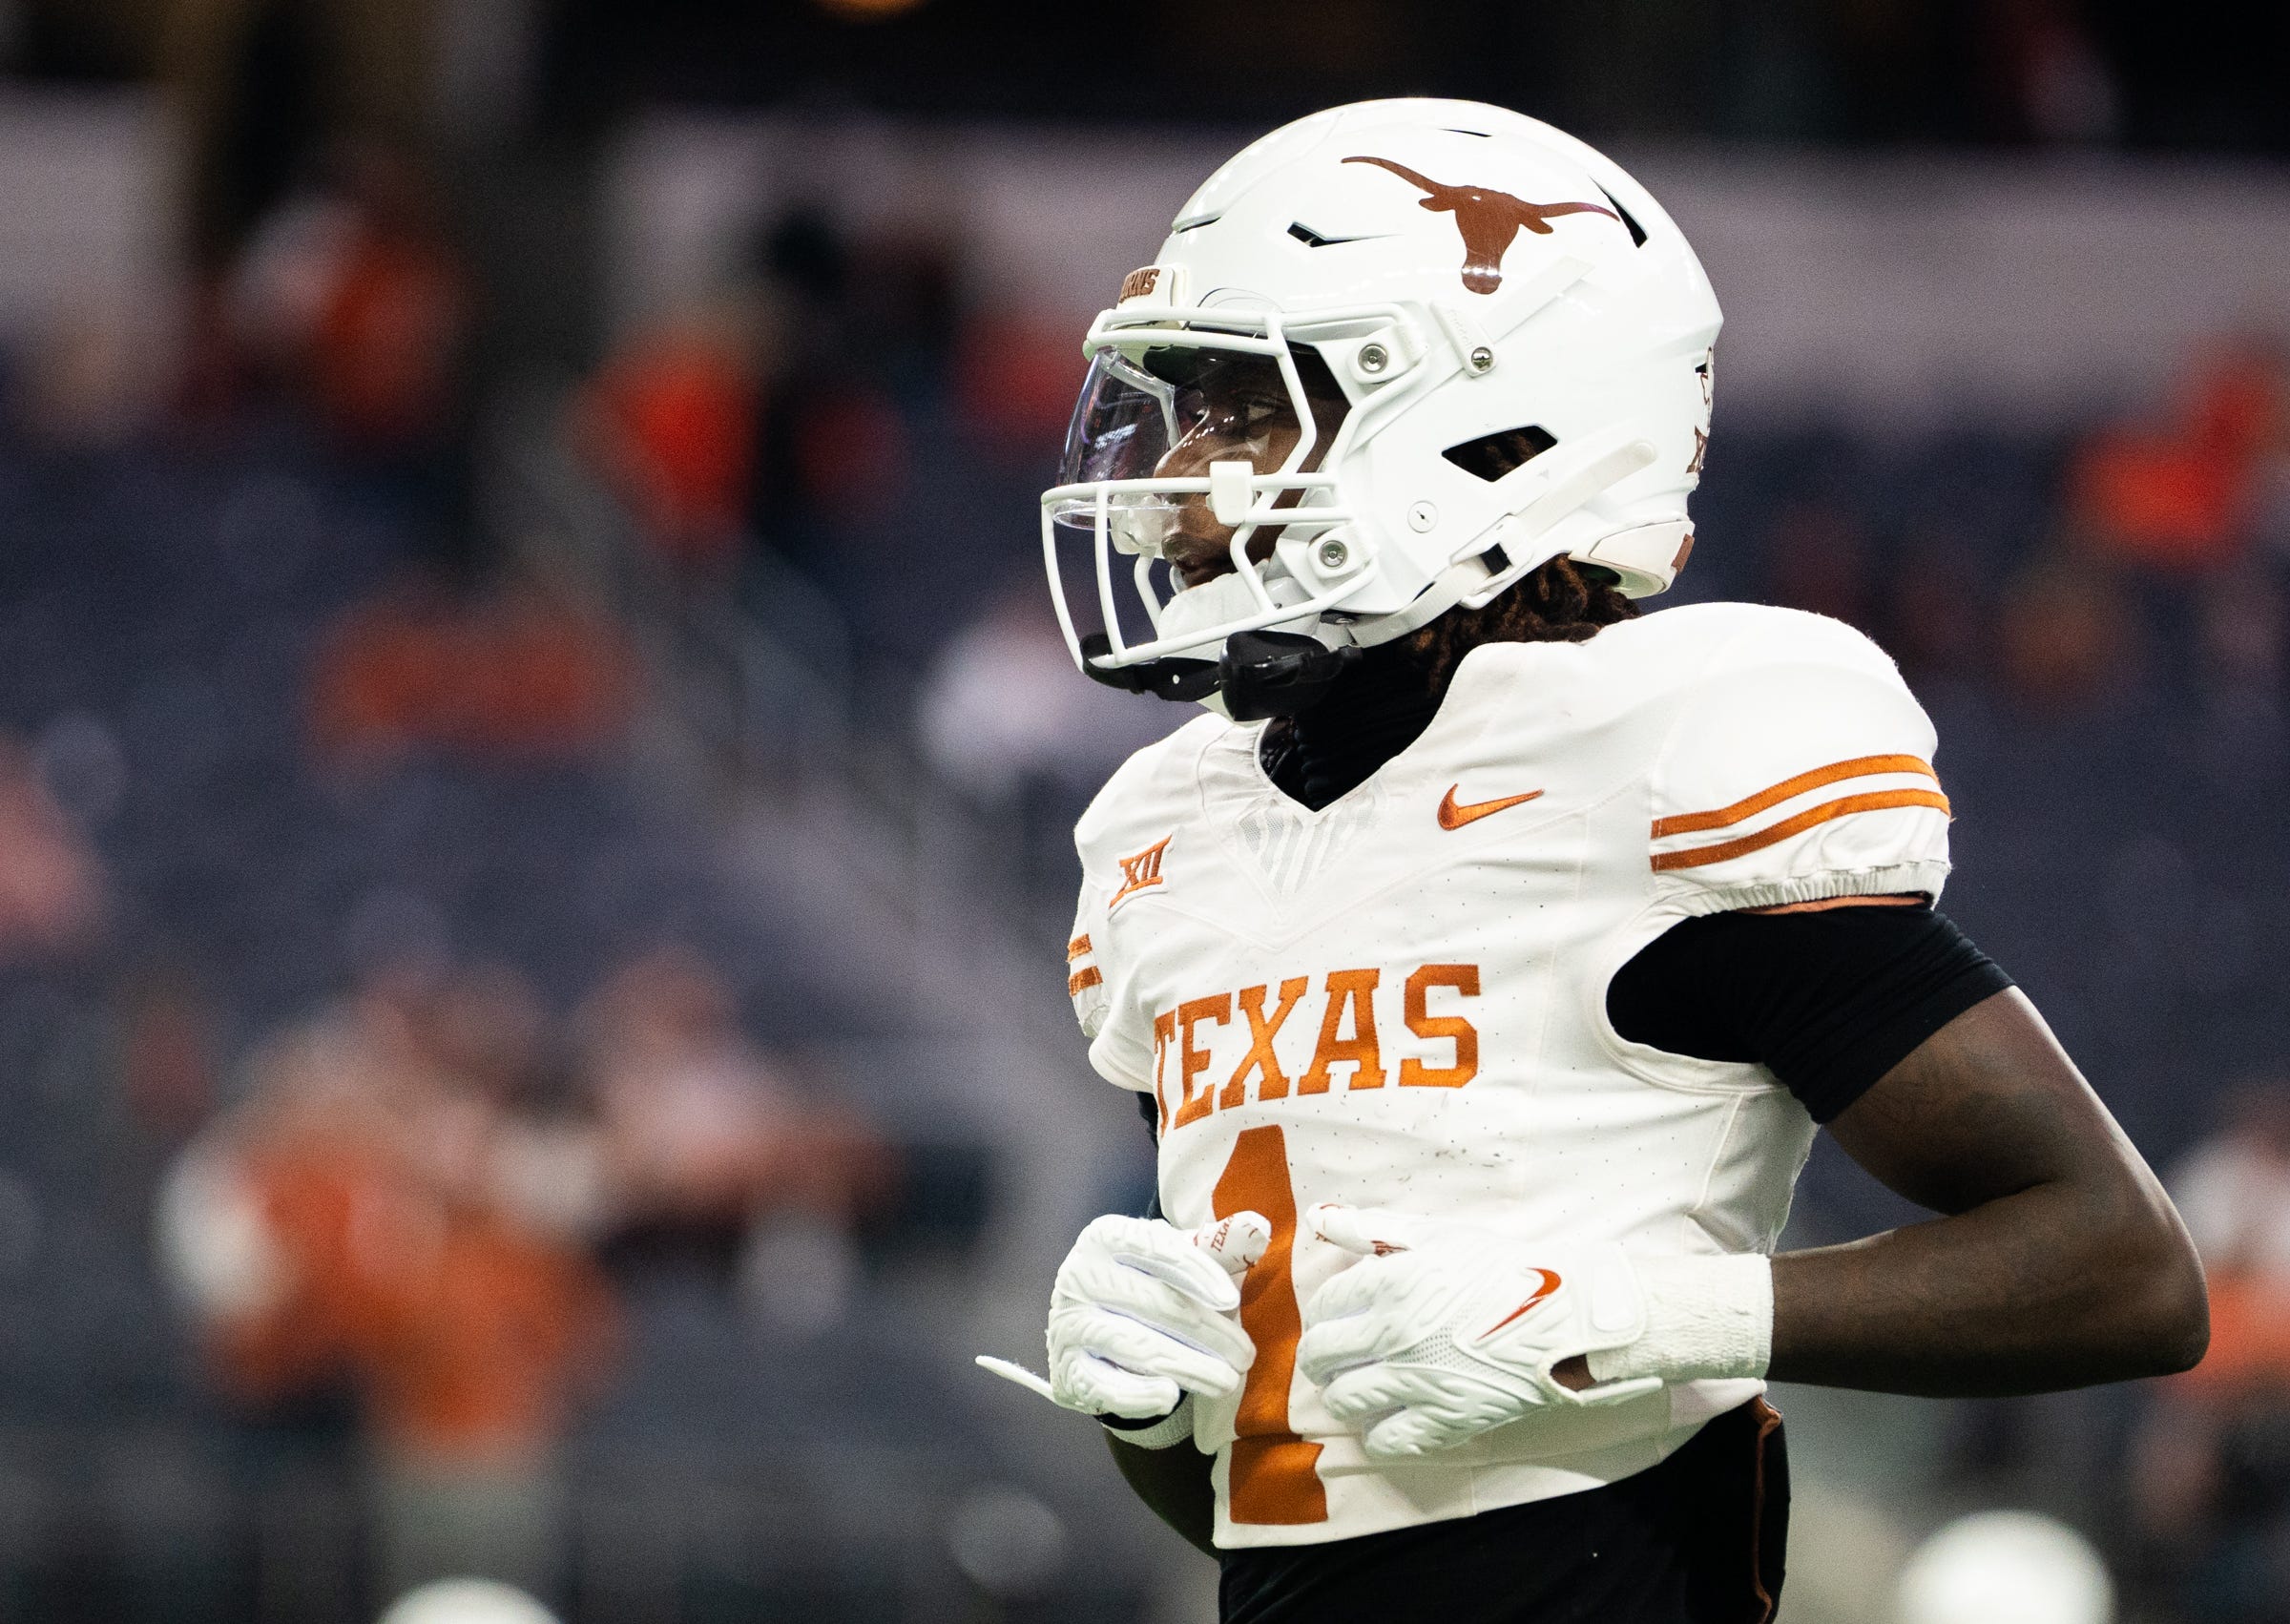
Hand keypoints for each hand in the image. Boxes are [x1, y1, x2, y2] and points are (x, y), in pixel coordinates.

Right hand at [980, 1211, 1268, 1419]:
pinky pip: (1106, 1385)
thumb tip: (1260, 1228)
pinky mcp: (1068, 1370)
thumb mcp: (1178, 1258)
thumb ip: (1218, 1244)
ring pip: (1137, 1346)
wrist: (1094, 1328)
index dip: (1195, 1272)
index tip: (1230, 1299)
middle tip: (1245, 1355)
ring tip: (1227, 1381)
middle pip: (1154, 1303)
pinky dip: (1138, 1393)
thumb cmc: (1146, 1282)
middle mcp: (1079, 1276)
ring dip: (1189, 1366)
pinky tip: (1170, 1397)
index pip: (1155, 1249)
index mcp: (1105, 1237)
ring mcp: (1069, 1324)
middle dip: (1207, 1332)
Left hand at [1295, 1204, 1661, 1458]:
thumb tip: (1319, 1218)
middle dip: (1320, 1355)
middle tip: (1335, 1355)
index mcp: (1391, 1284)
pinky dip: (1377, 1433)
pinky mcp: (1446, 1420)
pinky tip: (1386, 1418)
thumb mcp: (1437, 1235)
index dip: (1323, 1313)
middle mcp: (1394, 1335)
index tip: (1334, 1317)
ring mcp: (1418, 1382)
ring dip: (1343, 1393)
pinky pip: (1387, 1441)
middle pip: (1322, 1356)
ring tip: (1358, 1384)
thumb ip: (1371, 1228)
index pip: (1322, 1306)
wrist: (1568, 1313)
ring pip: (1345, 1400)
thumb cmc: (1503, 1267)